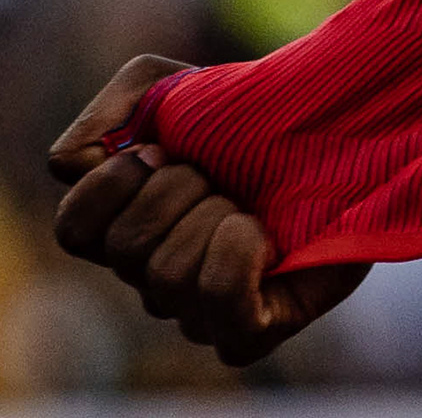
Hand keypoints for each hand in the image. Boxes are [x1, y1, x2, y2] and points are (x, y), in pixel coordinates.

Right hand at [47, 56, 367, 365]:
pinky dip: (240, 257)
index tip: (160, 146)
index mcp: (127, 227)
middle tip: (220, 172)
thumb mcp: (172, 86)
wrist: (349, 136)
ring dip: (218, 215)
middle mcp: (152, 278)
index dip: (110, 184)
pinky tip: (265, 235)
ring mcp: (196, 313)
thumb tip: (72, 165)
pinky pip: (220, 306)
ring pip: (169, 276)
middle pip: (124, 247)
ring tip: (250, 203)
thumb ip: (110, 112)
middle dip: (179, 187)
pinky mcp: (246, 334)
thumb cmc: (255, 119)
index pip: (75, 228)